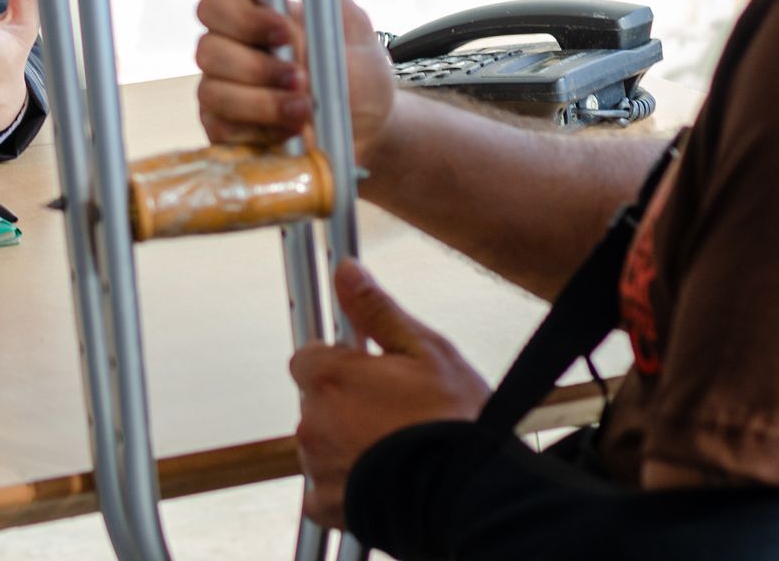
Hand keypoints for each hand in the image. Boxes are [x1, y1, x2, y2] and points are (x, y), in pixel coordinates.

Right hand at [193, 0, 395, 166]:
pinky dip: (258, 133)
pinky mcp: (227, 133)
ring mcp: (224, 94)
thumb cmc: (358, 74)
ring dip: (262, 103)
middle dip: (256, 67)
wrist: (371, 132)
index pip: (217, 4)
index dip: (244, 18)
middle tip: (302, 79)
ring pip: (213, 93)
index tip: (285, 31)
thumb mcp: (347, 24)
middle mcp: (231, 53)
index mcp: (253, 18)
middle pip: (206, 50)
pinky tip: (291, 134)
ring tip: (306, 111)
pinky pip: (220, 131)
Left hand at [291, 260, 490, 528]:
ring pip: (322, 443)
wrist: (469, 496)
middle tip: (396, 412)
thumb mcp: (425, 352)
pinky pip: (323, 490)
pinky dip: (345, 485)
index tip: (368, 369)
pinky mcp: (327, 506)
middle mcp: (313, 420)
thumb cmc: (453, 424)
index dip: (341, 361)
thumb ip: (376, 310)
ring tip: (396, 448)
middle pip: (317, 400)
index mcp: (331, 377)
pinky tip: (381, 478)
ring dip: (347, 442)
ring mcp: (317, 465)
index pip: (310, 357)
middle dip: (348, 402)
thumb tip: (346, 271)